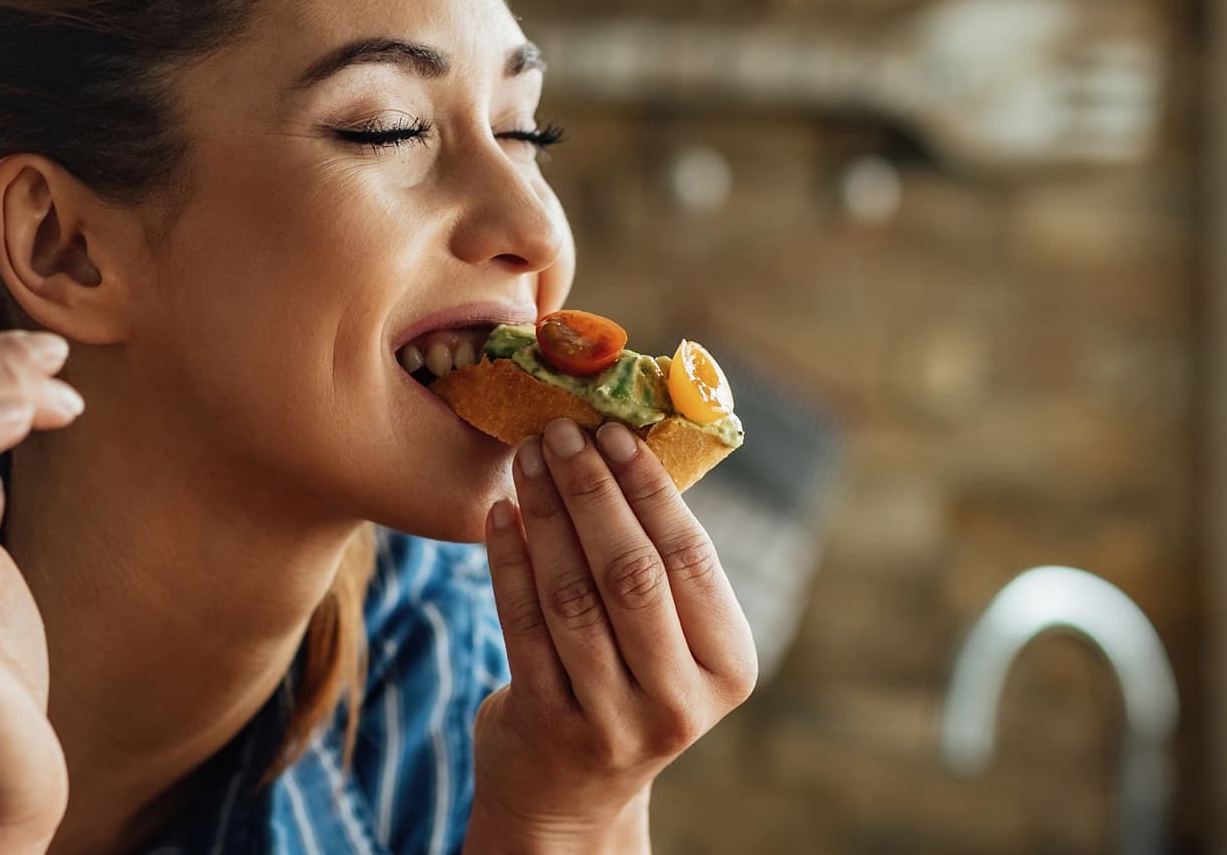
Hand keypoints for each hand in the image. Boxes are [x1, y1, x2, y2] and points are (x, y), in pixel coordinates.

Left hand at [467, 419, 757, 854]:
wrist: (570, 794)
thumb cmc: (624, 683)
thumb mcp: (668, 642)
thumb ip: (662, 566)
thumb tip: (623, 444)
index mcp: (727, 667)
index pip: (690, 558)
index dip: (650, 488)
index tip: (614, 432)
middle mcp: (678, 699)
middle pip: (631, 572)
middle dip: (592, 492)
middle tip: (560, 432)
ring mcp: (611, 718)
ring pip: (572, 594)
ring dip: (546, 514)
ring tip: (526, 459)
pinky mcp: (547, 721)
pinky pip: (522, 622)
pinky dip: (509, 559)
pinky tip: (499, 513)